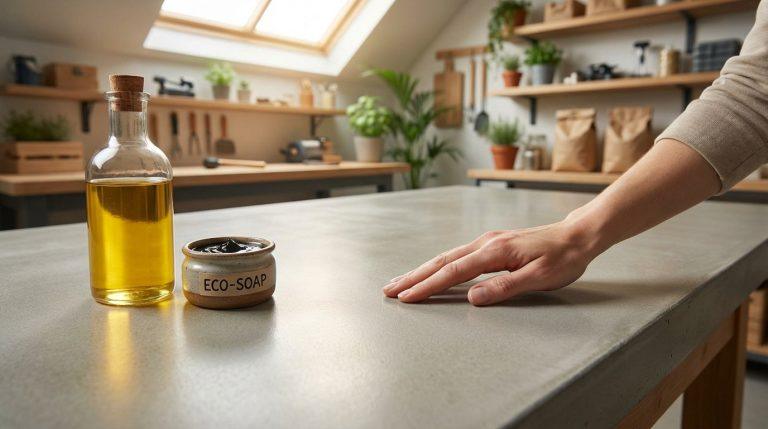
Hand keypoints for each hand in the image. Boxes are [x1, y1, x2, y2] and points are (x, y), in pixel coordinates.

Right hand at [382, 221, 601, 305]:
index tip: (406, 298)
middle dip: (413, 277)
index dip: (428, 286)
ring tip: (401, 281)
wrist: (578, 235)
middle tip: (388, 289)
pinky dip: (438, 265)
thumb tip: (472, 297)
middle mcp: (485, 243)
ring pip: (447, 257)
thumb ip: (505, 287)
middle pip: (441, 262)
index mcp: (494, 252)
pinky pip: (457, 255)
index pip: (453, 273)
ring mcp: (487, 241)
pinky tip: (431, 271)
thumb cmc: (563, 258)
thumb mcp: (540, 278)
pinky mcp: (491, 244)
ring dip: (422, 270)